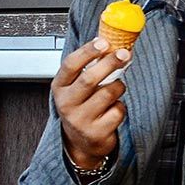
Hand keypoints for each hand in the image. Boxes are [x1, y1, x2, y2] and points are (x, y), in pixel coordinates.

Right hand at [52, 39, 129, 171]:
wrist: (81, 142)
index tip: (103, 42)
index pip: (71, 65)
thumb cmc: (82, 107)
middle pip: (90, 78)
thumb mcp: (77, 87)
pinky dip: (121, 107)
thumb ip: (89, 68)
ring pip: (108, 93)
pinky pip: (118, 110)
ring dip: (119, 87)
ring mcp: (80, 119)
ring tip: (116, 89)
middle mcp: (67, 103)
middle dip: (110, 63)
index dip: (87, 51)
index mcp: (60, 87)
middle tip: (124, 54)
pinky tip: (113, 110)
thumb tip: (111, 43)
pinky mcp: (96, 132)